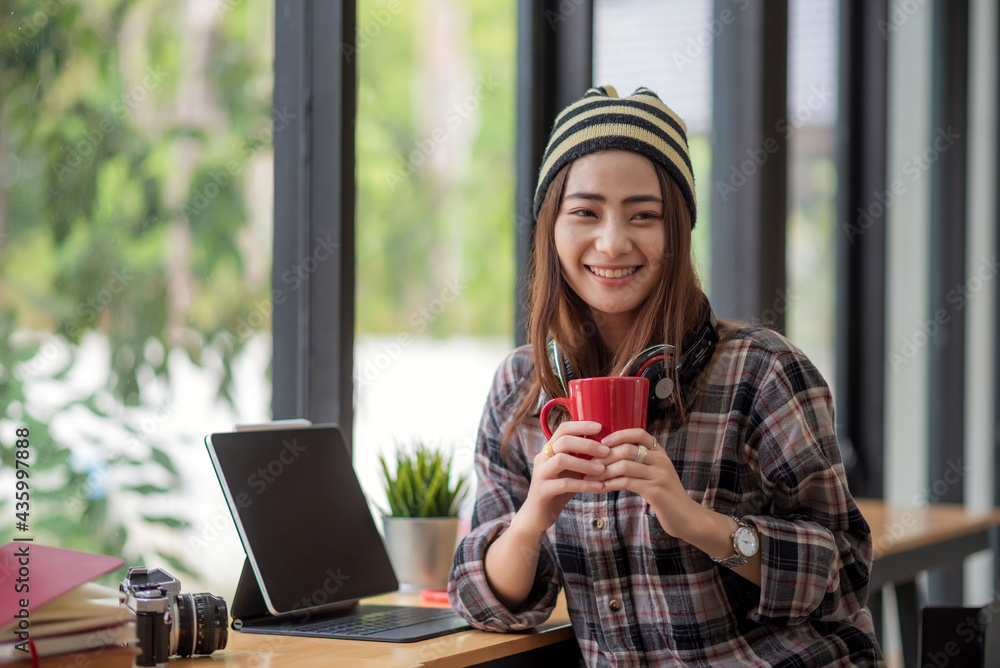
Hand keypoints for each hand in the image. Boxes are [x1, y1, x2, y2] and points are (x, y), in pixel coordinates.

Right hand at [517, 421, 609, 536]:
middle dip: (587, 444)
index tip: (600, 427)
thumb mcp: (571, 470)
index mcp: (549, 450)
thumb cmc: (559, 490)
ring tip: (603, 468)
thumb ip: (582, 458)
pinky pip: (564, 484)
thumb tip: (607, 447)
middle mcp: (542, 458)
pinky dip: (584, 485)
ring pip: (561, 460)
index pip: (563, 429)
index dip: (581, 425)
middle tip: (606, 451)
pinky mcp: (542, 491)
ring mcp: (540, 474)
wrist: (537, 515)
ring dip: (585, 463)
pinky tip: (598, 487)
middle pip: (563, 441)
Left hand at [591, 428, 698, 536]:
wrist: (686, 517)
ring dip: (604, 471)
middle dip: (605, 456)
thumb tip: (612, 455)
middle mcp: (661, 460)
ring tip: (591, 477)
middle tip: (589, 464)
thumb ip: (640, 463)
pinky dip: (610, 484)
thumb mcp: (655, 474)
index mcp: (660, 453)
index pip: (639, 433)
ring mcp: (659, 475)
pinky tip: (601, 488)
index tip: (602, 443)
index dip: (618, 435)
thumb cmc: (666, 496)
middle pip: (627, 449)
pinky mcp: (655, 491)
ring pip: (624, 465)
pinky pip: (626, 482)